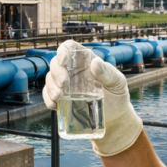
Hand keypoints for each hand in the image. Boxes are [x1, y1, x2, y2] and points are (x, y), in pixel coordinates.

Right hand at [43, 39, 142, 156]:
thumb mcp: (118, 83)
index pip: (70, 48)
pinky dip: (48, 99)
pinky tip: (54, 104)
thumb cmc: (117, 96)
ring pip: (50, 79)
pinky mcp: (62, 99)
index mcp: (86, 61)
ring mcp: (66, 85)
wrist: (115, 118)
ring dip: (51, 86)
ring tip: (59, 97)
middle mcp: (73, 71)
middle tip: (63, 84)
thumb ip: (108, 73)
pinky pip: (48, 95)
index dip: (63, 50)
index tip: (63, 60)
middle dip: (56, 72)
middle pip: (56, 63)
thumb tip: (95, 63)